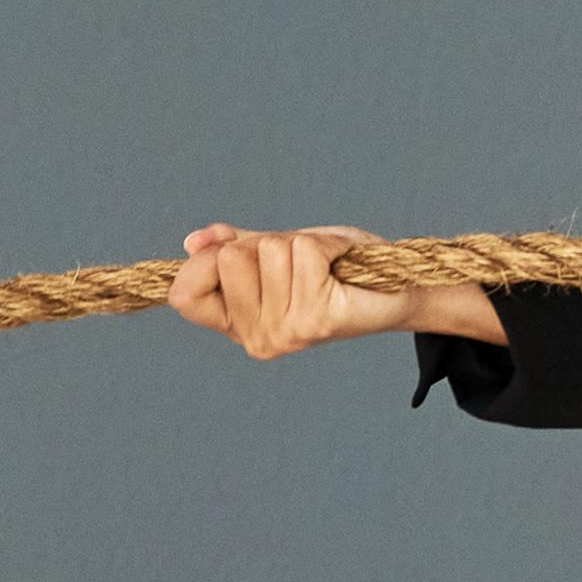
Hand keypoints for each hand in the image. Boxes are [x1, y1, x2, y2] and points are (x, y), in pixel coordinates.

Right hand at [166, 222, 496, 365]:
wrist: (396, 288)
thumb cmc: (335, 269)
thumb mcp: (276, 251)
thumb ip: (233, 245)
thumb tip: (193, 242)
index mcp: (237, 326)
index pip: (185, 294)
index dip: (203, 263)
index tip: (235, 252)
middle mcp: (255, 339)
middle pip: (229, 259)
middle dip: (265, 244)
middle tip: (299, 264)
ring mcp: (284, 333)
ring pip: (268, 251)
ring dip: (300, 244)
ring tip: (324, 268)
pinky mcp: (315, 319)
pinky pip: (303, 252)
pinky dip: (326, 244)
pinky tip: (340, 267)